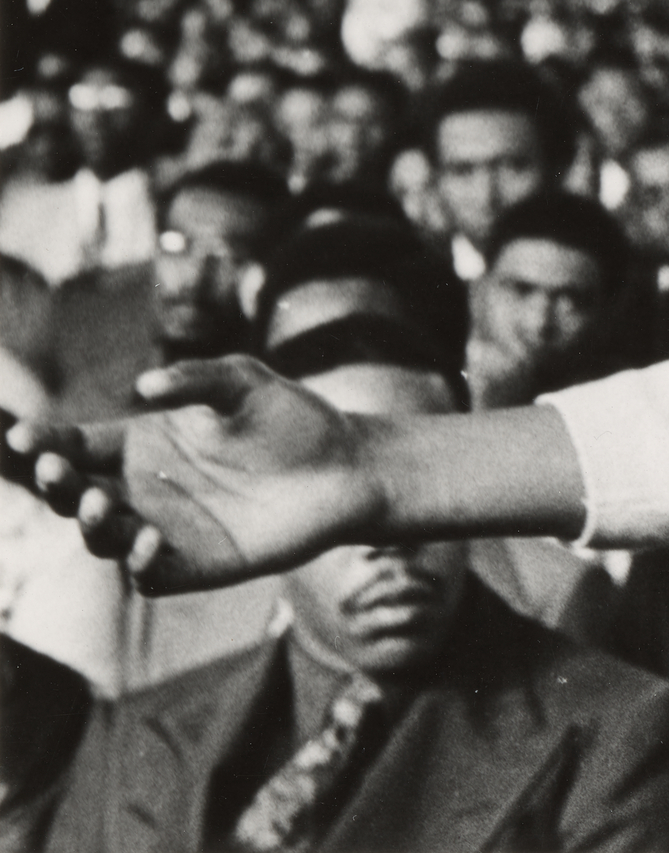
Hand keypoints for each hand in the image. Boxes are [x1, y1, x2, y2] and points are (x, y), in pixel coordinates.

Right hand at [2, 357, 385, 592]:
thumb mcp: (244, 382)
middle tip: (57, 468)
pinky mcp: (196, 566)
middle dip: (55, 484)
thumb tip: (145, 388)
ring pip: (102, 539)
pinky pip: (149, 576)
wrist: (349, 465)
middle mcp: (142, 490)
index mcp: (141, 444)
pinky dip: (138, 562)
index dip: (46, 443)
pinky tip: (147, 538)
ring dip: (90, 524)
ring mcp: (165, 530)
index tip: (24, 438)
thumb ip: (198, 379)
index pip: (77, 446)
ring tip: (96, 501)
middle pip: (75, 494)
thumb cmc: (294, 419)